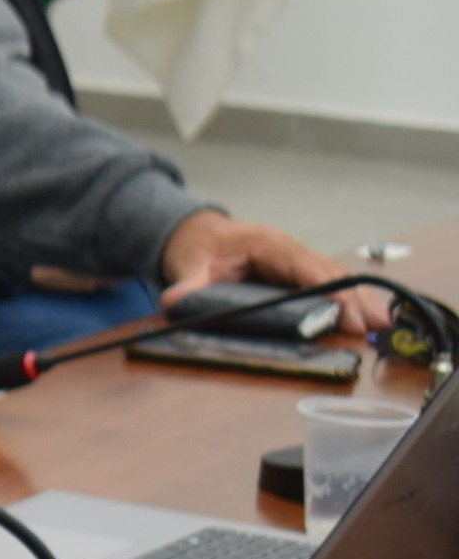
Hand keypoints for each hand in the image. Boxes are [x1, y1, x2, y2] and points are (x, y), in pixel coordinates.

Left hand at [158, 213, 390, 335]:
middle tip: (378, 324)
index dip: (330, 290)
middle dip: (355, 298)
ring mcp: (296, 258)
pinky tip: (367, 314)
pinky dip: (349, 297)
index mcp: (267, 244)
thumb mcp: (187, 264)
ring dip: (359, 298)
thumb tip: (175, 299)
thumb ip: (186, 283)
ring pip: (335, 276)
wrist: (195, 234)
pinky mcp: (297, 270)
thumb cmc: (197, 248)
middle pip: (329, 272)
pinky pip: (328, 282)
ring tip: (383, 323)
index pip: (306, 267)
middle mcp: (289, 248)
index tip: (349, 313)